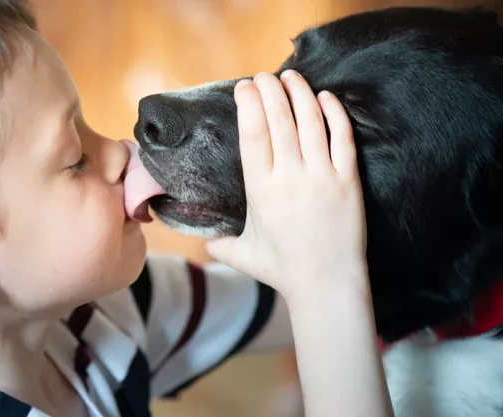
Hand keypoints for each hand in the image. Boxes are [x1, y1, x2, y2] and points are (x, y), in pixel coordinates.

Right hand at [206, 70, 366, 304]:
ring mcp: (321, 176)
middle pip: (279, 119)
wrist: (326, 284)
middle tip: (264, 76)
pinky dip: (334, 113)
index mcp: (260, 189)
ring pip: (310, 121)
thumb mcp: (241, 255)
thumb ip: (219, 243)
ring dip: (300, 93)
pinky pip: (342, 137)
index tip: (244, 87)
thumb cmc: (282, 270)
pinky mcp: (347, 180)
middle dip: (270, 90)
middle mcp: (290, 177)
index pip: (252, 133)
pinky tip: (325, 97)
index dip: (249, 104)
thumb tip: (203, 239)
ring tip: (291, 76)